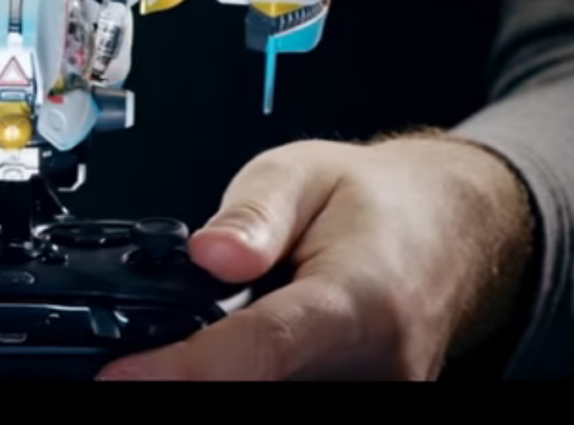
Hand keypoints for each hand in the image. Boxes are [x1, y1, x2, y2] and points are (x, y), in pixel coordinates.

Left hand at [97, 135, 533, 379]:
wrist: (455, 233)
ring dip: (225, 372)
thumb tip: (208, 253)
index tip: (118, 377)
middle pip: (256, 387)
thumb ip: (253, 214)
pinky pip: (289, 398)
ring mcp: (376, 396)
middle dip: (189, 373)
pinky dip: (253, 376)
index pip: (259, 350)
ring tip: (218, 332)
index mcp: (358, 301)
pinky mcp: (368, 404)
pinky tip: (242, 355)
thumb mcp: (304, 172)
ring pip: (269, 394)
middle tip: (145, 352)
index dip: (181, 371)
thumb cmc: (381, 203)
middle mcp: (374, 366)